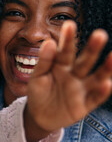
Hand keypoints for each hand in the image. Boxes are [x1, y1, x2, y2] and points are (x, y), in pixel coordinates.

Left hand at [27, 21, 111, 135]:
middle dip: (92, 48)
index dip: (68, 39)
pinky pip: (95, 98)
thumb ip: (43, 62)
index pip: (65, 50)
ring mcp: (81, 89)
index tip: (69, 24)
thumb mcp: (37, 77)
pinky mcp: (85, 104)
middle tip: (100, 34)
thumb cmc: (38, 93)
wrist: (39, 117)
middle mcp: (75, 74)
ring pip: (96, 77)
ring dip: (106, 68)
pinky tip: (107, 83)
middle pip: (85, 60)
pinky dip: (102, 92)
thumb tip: (49, 42)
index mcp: (61, 65)